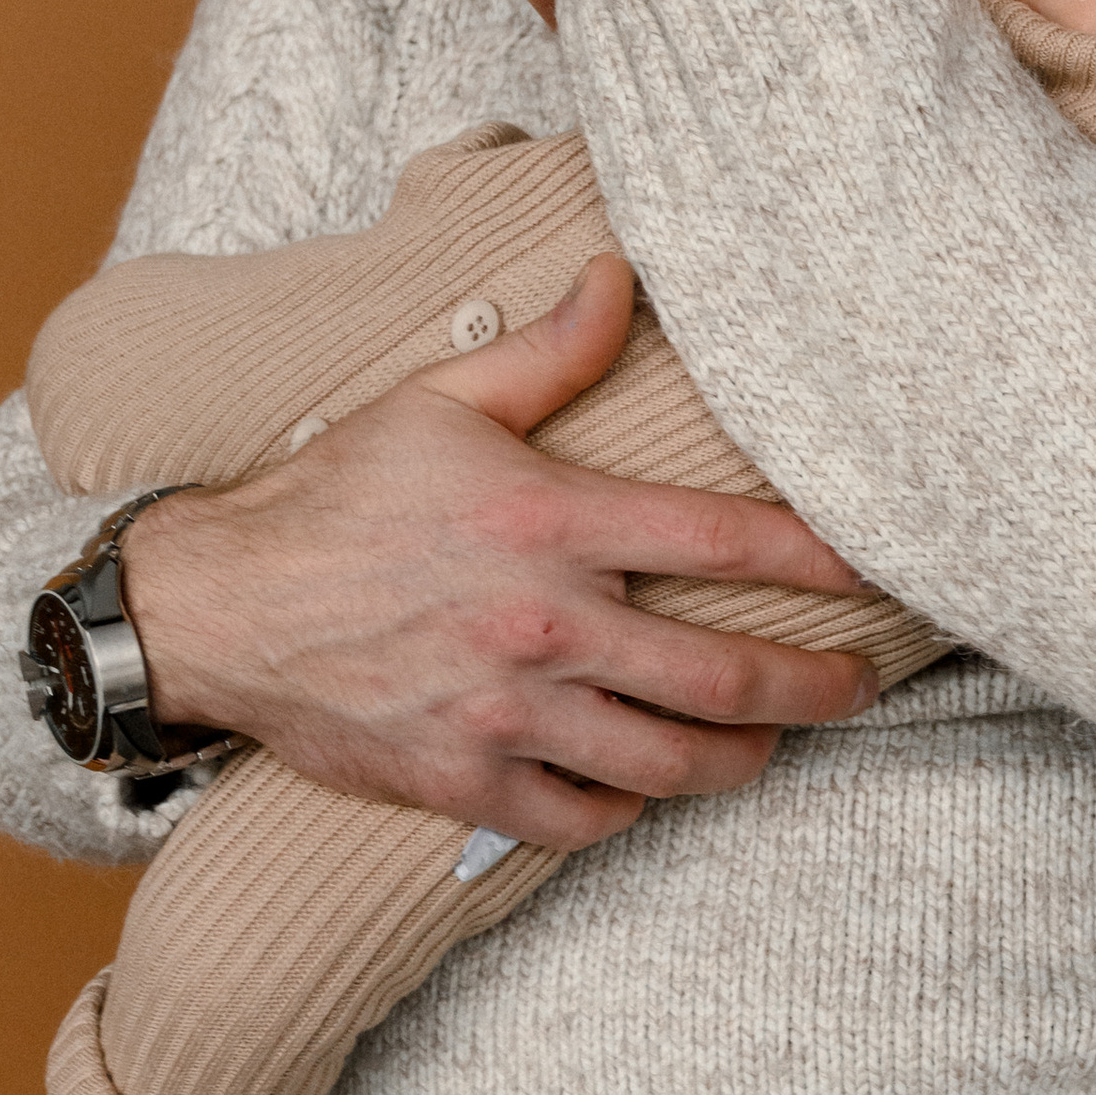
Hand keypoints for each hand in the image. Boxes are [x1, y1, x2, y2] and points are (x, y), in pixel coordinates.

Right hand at [120, 257, 876, 847]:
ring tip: (769, 744)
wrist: (216, 606)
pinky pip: (581, 817)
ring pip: (668, 762)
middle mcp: (542, 623)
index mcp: (549, 520)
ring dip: (740, 760)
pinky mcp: (464, 779)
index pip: (724, 539)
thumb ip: (549, 354)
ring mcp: (506, 711)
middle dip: (815, 687)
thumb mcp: (439, 404)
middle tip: (861, 687)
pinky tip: (646, 786)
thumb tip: (621, 277)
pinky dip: (628, 809)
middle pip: (725, 674)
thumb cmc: (333, 498)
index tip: (878, 574)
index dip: (819, 557)